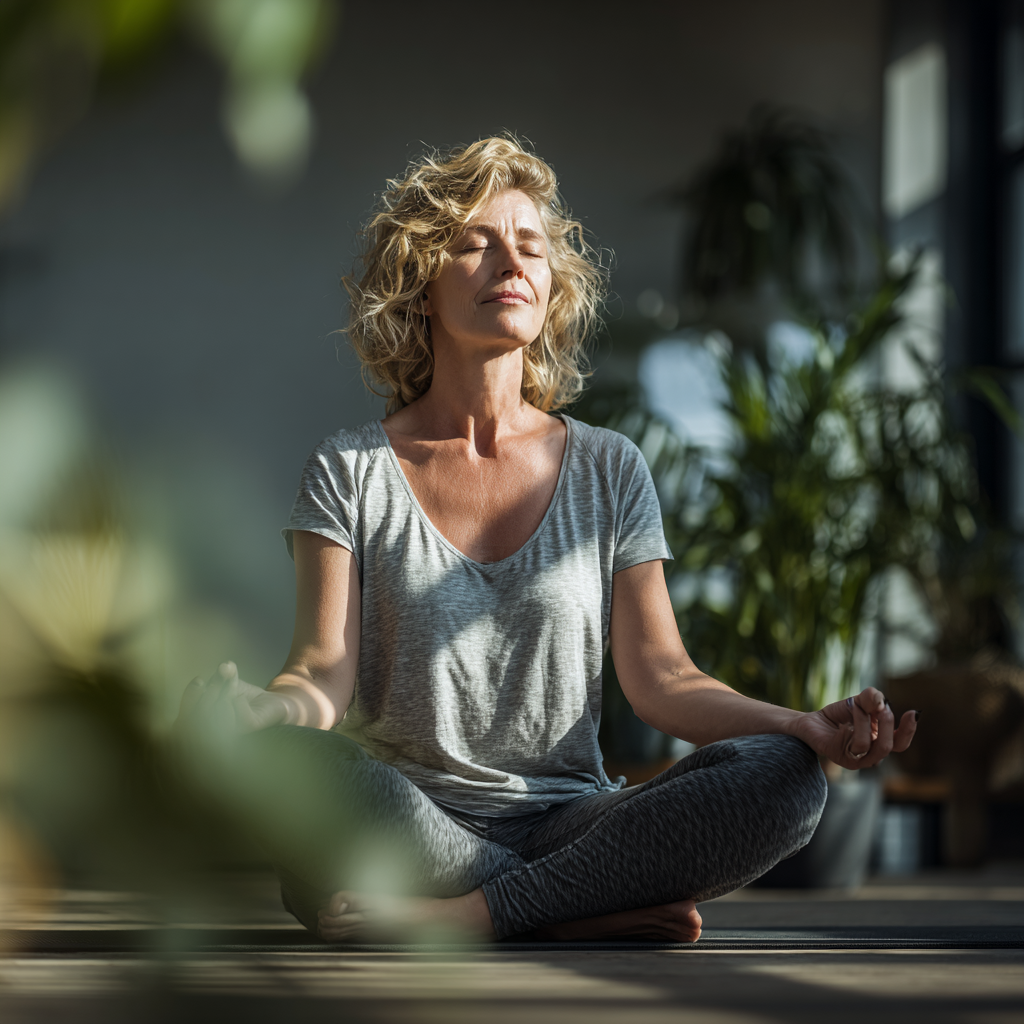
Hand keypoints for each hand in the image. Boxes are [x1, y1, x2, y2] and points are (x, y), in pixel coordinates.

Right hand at [174, 661, 291, 741]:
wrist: (271, 701)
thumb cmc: (243, 695)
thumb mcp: (228, 681)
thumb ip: (224, 673)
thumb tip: (225, 666)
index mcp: (203, 721)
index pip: (187, 715)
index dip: (191, 698)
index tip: (200, 680)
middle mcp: (215, 731)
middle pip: (202, 713)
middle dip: (211, 689)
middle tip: (222, 674)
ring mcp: (232, 732)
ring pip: (221, 714)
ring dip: (225, 693)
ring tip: (232, 685)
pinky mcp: (249, 727)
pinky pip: (241, 717)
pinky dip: (239, 703)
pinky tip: (241, 699)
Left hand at [796, 686, 917, 769]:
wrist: (813, 721)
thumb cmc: (840, 715)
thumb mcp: (858, 702)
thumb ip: (871, 699)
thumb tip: (882, 702)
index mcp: (880, 741)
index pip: (901, 742)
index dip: (909, 730)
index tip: (913, 713)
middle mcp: (872, 754)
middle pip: (890, 745)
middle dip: (887, 723)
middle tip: (878, 706)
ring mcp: (858, 760)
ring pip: (873, 745)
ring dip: (866, 721)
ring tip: (856, 707)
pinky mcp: (843, 758)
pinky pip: (857, 746)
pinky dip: (854, 727)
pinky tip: (844, 723)